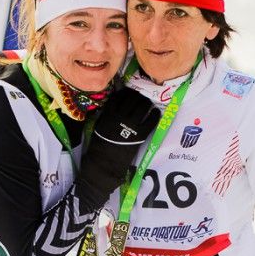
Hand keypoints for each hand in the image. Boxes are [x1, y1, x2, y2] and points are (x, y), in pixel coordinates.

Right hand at [77, 88, 159, 210]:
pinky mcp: (139, 135)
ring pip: (142, 106)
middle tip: (140, 96)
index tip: (129, 92)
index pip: (119, 96)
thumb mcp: (98, 126)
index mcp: (108, 114)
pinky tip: (155, 112)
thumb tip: (114, 105)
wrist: (103, 163)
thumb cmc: (98, 146)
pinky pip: (150, 121)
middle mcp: (120, 116)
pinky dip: (154, 115)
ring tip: (148, 103)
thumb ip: (106, 115)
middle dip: (137, 95)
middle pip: (132, 99)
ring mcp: (130, 125)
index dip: (125, 92)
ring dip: (146, 102)